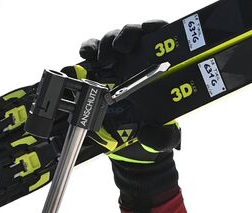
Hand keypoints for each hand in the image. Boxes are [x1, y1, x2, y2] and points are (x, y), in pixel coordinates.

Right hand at [77, 21, 180, 163]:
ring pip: (112, 40)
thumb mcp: (163, 139)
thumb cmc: (151, 134)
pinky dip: (88, 50)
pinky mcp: (99, 72)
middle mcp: (140, 63)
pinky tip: (87, 55)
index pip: (163, 40)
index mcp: (161, 71)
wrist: (128, 145)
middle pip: (134, 34)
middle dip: (126, 34)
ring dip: (106, 43)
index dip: (157, 28)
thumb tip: (149, 132)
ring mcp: (119, 66)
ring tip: (104, 59)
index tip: (150, 29)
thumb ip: (162, 138)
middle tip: (120, 49)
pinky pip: (92, 53)